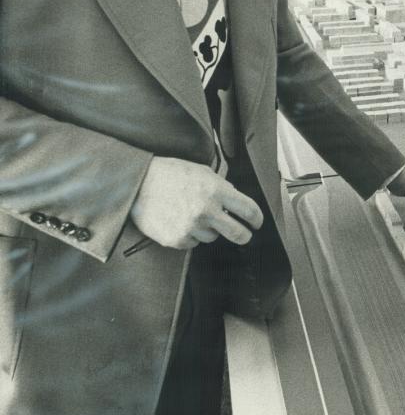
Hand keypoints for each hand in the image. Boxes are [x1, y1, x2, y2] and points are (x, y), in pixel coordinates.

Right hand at [131, 157, 262, 250]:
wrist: (138, 182)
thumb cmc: (170, 173)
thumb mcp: (201, 172)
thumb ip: (221, 187)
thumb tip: (235, 201)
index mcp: (216, 191)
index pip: (248, 210)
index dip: (257, 219)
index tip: (257, 223)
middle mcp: (206, 211)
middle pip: (239, 234)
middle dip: (244, 235)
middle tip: (244, 234)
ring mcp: (191, 227)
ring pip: (213, 238)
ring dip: (209, 230)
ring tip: (193, 214)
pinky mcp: (176, 239)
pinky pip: (193, 243)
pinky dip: (190, 235)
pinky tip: (179, 220)